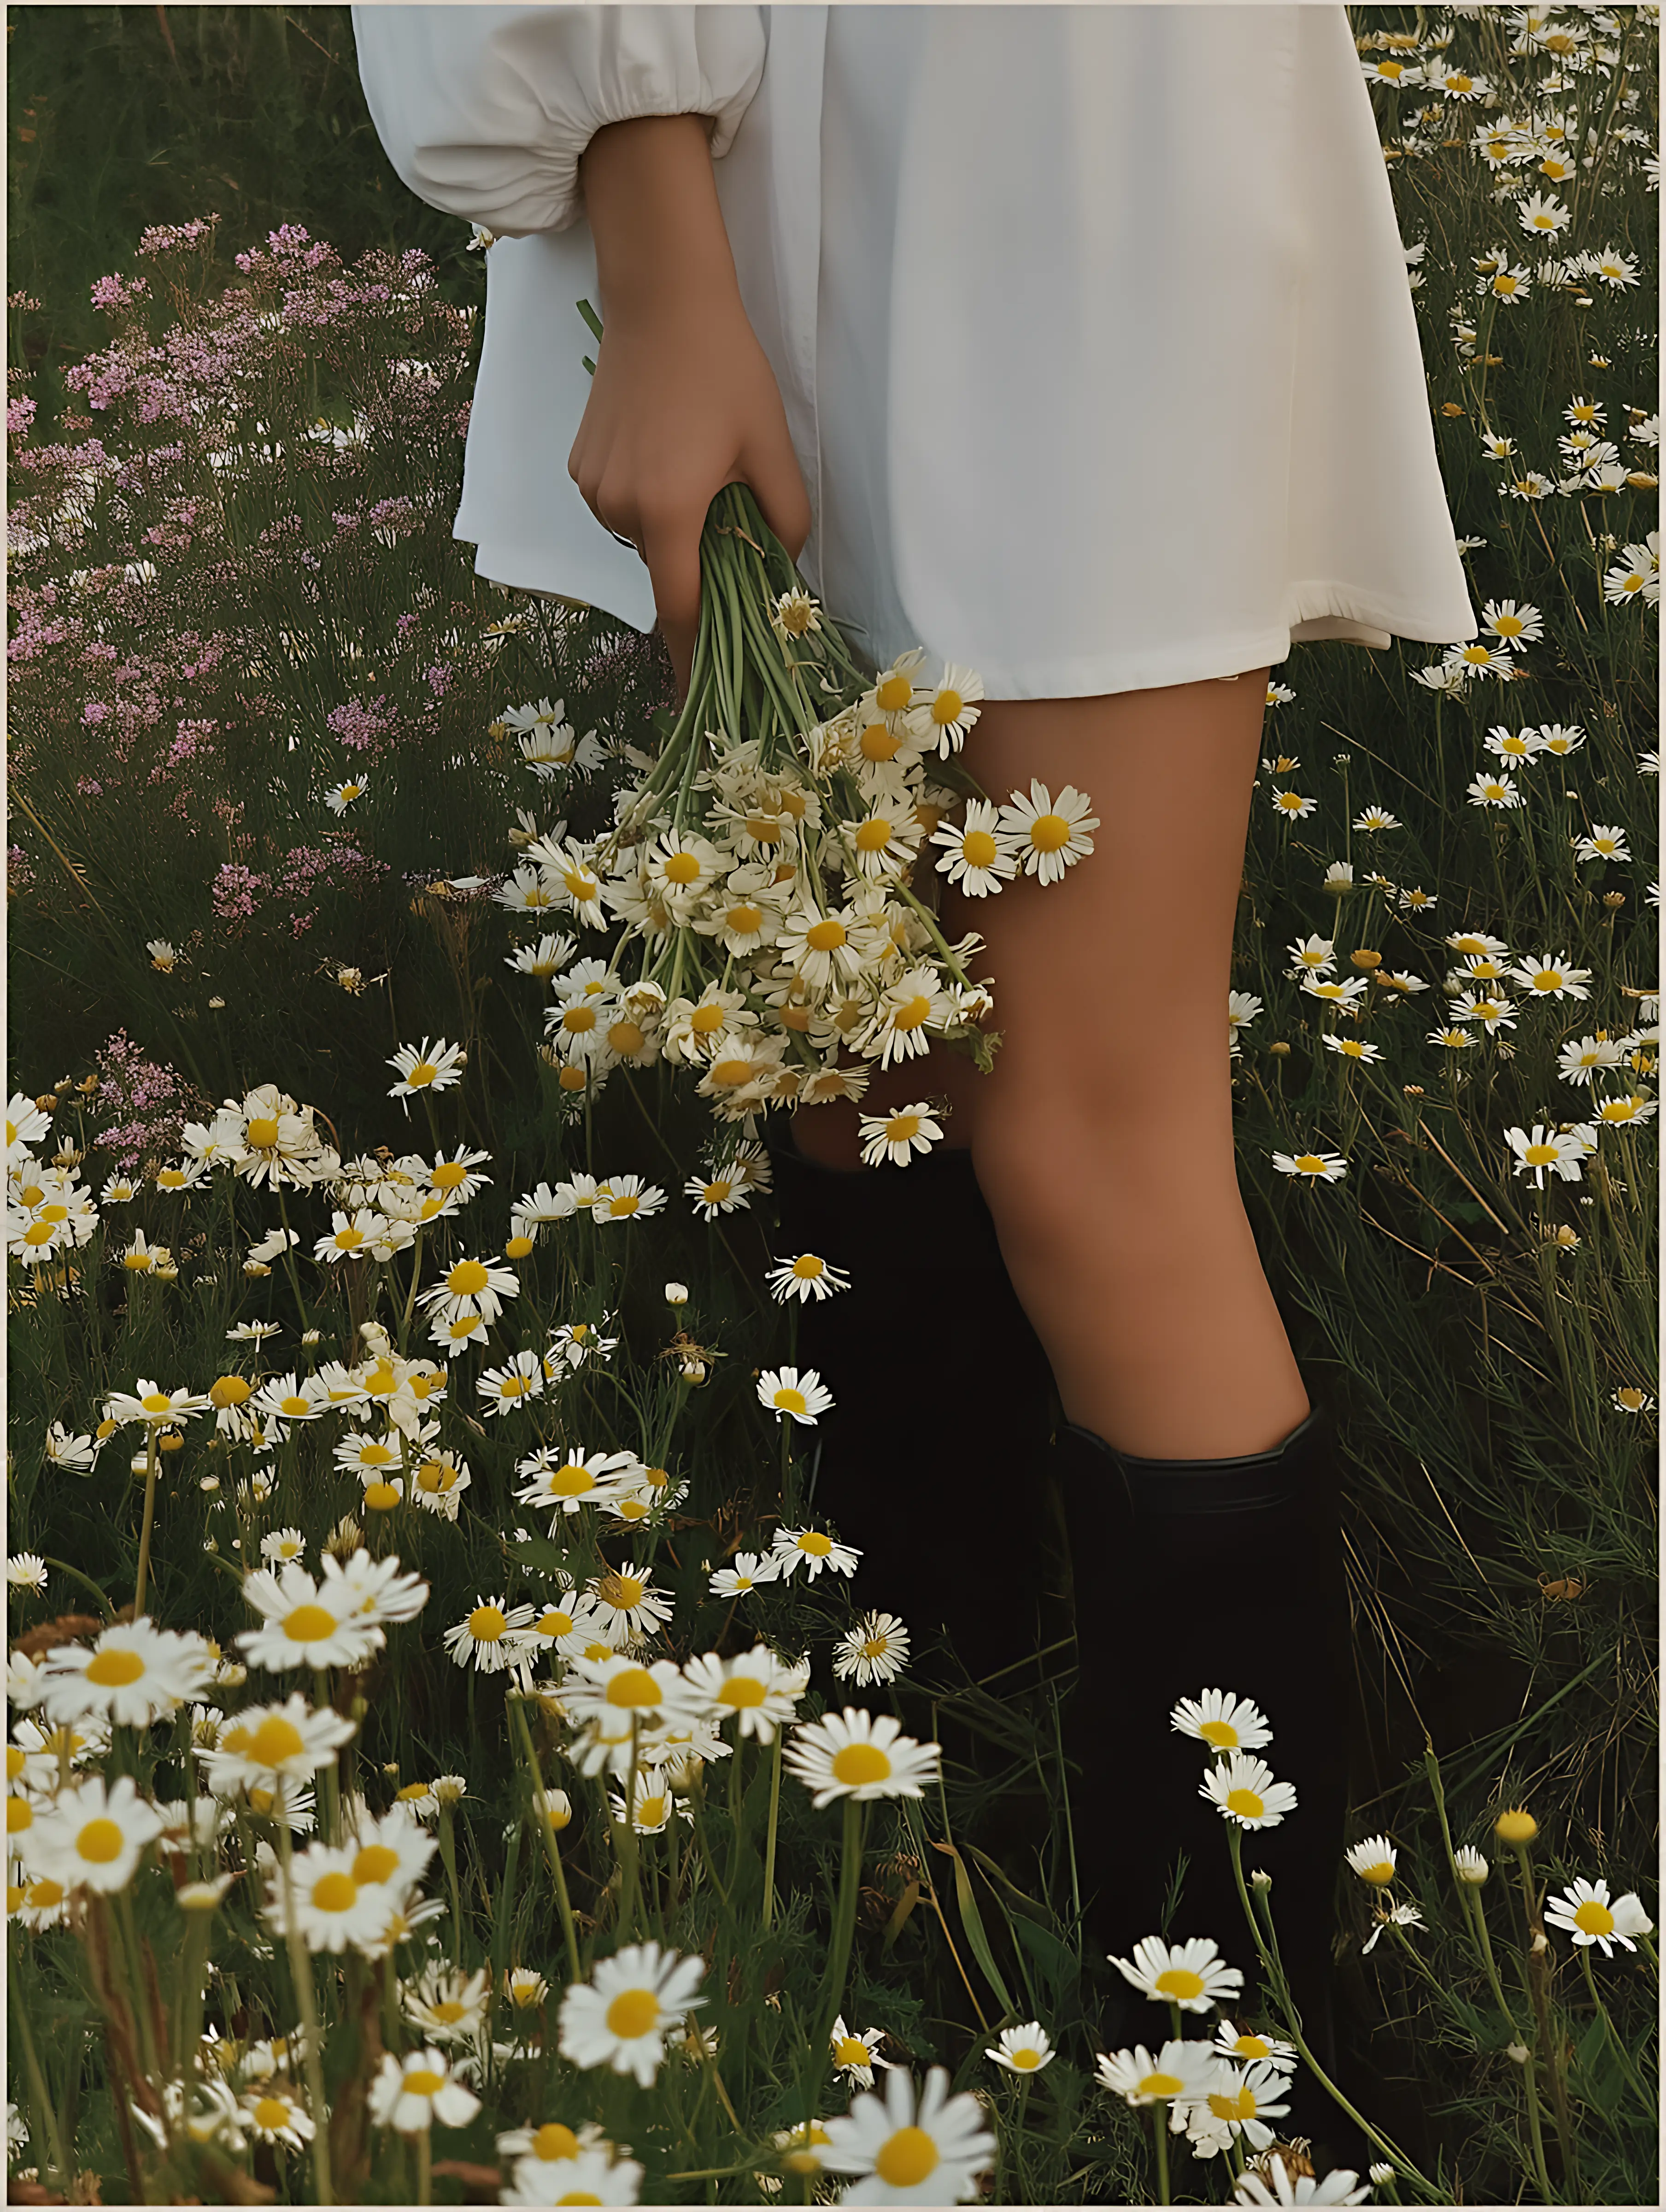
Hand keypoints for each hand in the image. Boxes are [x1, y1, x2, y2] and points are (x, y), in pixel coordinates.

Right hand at [569, 116, 811, 702]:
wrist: (661, 299)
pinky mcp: (581, 467)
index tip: (700, 694)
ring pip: (644, 539)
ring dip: (673, 528)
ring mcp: (593, 488)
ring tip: (698, 470)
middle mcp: (619, 508)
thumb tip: (782, 569)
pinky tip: (667, 453)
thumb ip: (783, 520)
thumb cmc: (724, 370)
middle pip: (665, 570)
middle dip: (696, 566)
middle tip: (729, 519)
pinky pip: (622, 507)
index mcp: (667, 512)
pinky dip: (648, 501)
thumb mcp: (771, 447)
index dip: (693, 656)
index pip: (680, 610)